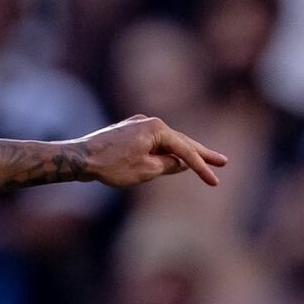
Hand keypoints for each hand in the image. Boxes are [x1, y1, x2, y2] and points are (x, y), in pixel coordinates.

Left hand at [78, 114, 227, 188]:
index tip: (214, 182)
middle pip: (181, 140)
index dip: (201, 168)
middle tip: (223, 162)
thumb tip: (180, 162)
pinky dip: (163, 151)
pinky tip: (169, 158)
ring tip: (201, 162)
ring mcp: (137, 124)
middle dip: (201, 153)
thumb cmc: (111, 166)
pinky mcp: (127, 131)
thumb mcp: (146, 171)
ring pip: (166, 141)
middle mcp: (149, 121)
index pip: (186, 151)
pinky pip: (151, 142)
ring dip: (182, 153)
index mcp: (157, 128)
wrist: (79, 158)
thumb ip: (168, 166)